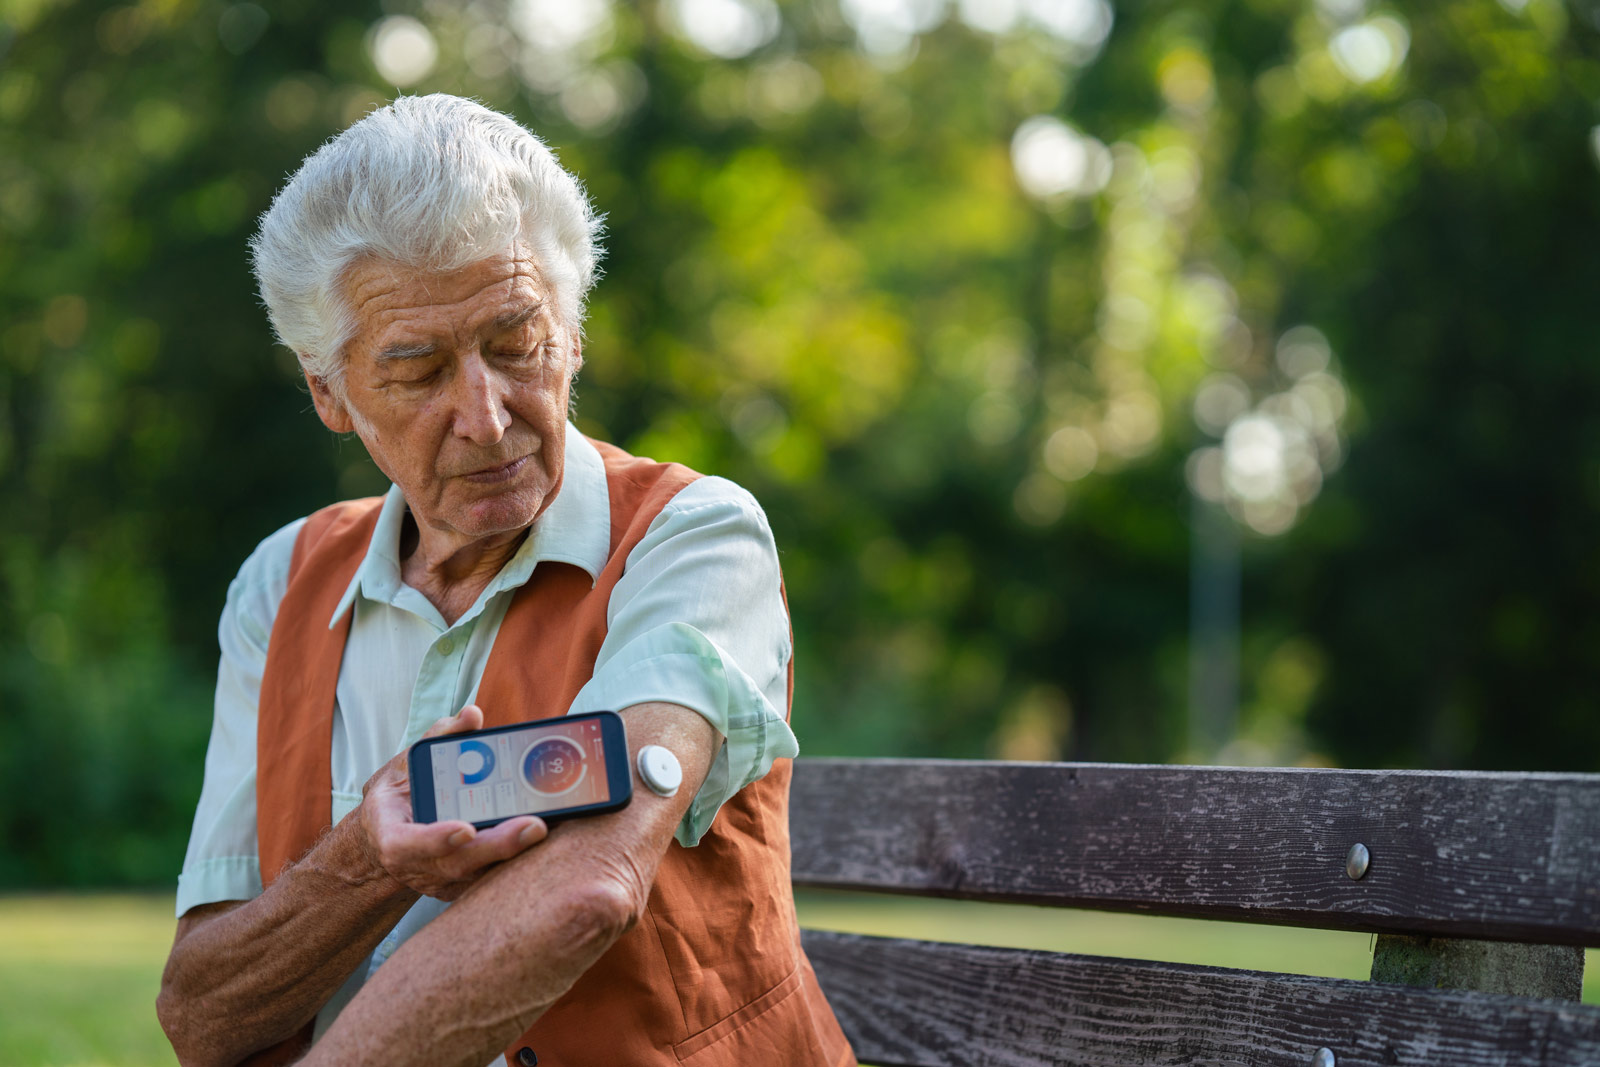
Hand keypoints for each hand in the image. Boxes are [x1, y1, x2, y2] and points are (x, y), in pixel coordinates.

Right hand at [357, 705, 547, 900]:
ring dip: (518, 853)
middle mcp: (419, 865)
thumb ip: (441, 736)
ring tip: (553, 827)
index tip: (465, 828)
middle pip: (458, 863)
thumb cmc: (403, 794)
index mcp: (394, 835)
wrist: (394, 832)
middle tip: (536, 825)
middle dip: (498, 845)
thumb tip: (472, 715)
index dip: (436, 840)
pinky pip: (495, 876)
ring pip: (483, 874)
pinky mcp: (468, 885)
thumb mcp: (409, 761)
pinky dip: (522, 859)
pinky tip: (552, 836)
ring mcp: (444, 880)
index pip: (408, 844)